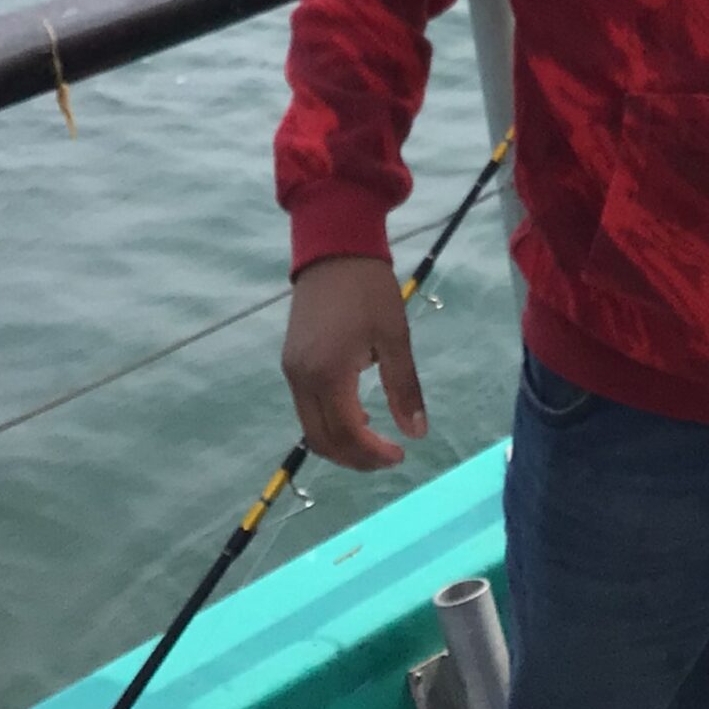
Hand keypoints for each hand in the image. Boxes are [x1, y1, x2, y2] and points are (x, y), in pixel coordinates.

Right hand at [281, 254, 426, 470]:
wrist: (334, 250)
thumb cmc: (369, 289)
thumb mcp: (395, 337)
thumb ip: (404, 388)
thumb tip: (417, 434)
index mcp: (329, 373)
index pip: (348, 433)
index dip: (373, 453)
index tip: (400, 456)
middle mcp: (302, 379)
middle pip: (322, 441)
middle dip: (355, 458)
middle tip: (388, 457)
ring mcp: (292, 371)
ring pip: (310, 428)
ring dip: (341, 444)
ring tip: (375, 441)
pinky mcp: (290, 363)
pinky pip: (306, 408)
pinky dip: (330, 423)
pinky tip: (358, 414)